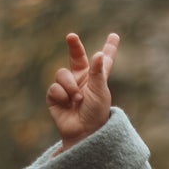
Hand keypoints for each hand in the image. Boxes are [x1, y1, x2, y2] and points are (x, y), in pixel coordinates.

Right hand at [47, 31, 118, 148]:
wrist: (83, 132)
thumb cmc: (96, 113)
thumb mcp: (100, 92)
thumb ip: (98, 72)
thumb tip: (98, 53)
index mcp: (97, 78)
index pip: (104, 60)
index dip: (109, 48)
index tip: (114, 36)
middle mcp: (82, 79)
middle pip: (76, 57)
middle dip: (74, 46)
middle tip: (72, 36)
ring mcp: (67, 87)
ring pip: (62, 73)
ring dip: (69, 85)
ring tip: (78, 99)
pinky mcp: (55, 96)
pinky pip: (54, 87)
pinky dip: (62, 95)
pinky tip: (67, 104)